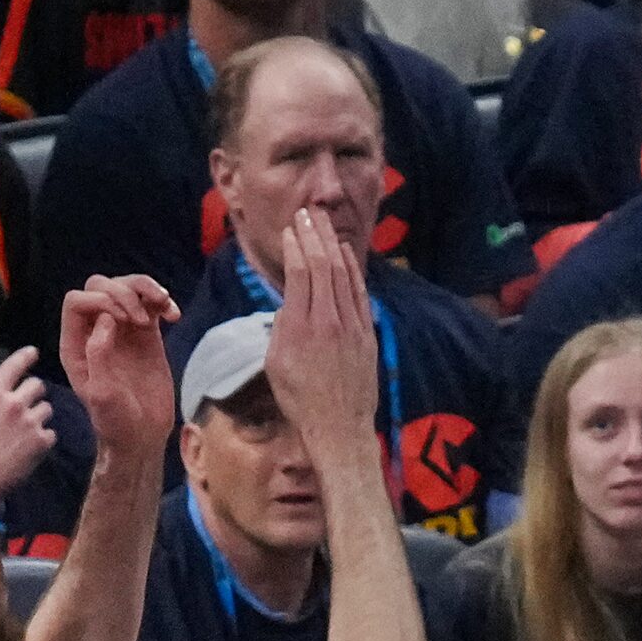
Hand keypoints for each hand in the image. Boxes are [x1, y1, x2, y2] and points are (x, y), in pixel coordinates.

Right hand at [0, 351, 56, 505]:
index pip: (14, 366)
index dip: (26, 356)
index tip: (33, 352)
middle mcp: (15, 404)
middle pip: (38, 385)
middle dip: (32, 393)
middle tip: (23, 408)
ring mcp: (30, 422)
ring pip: (47, 408)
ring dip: (39, 417)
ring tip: (24, 432)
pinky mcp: (42, 442)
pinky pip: (51, 433)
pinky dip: (43, 439)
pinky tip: (28, 448)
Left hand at [58, 274, 179, 461]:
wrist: (142, 434)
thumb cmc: (116, 421)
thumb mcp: (102, 393)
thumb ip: (99, 353)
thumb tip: (106, 318)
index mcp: (75, 345)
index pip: (76, 301)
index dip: (99, 301)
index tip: (123, 321)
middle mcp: (94, 331)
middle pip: (99, 286)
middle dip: (122, 293)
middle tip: (142, 321)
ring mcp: (121, 329)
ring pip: (125, 286)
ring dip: (145, 288)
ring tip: (163, 306)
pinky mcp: (146, 332)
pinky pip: (150, 302)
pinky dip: (163, 300)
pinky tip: (175, 316)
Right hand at [261, 208, 378, 458]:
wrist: (338, 426)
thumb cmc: (299, 400)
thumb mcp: (275, 365)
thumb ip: (280, 328)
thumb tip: (288, 304)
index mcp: (300, 327)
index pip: (298, 274)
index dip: (295, 247)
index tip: (290, 230)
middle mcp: (327, 320)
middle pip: (321, 266)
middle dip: (313, 236)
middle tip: (306, 214)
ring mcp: (351, 324)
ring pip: (342, 274)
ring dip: (332, 244)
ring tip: (323, 223)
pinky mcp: (366, 331)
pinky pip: (358, 291)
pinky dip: (352, 267)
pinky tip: (345, 253)